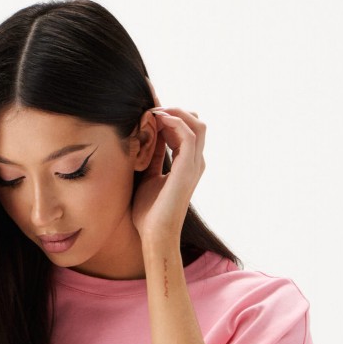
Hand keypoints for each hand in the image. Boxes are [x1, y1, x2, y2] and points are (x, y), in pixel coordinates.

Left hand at [132, 105, 205, 249]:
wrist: (155, 235)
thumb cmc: (149, 213)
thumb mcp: (148, 177)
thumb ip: (152, 157)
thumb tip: (146, 137)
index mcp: (187, 165)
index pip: (184, 130)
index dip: (168, 117)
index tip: (148, 113)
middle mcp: (195, 162)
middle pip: (195, 122)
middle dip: (174, 110)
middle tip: (151, 109)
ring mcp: (194, 164)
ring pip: (196, 123)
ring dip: (174, 112)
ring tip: (153, 112)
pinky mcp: (188, 168)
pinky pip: (188, 133)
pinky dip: (174, 121)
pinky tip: (157, 120)